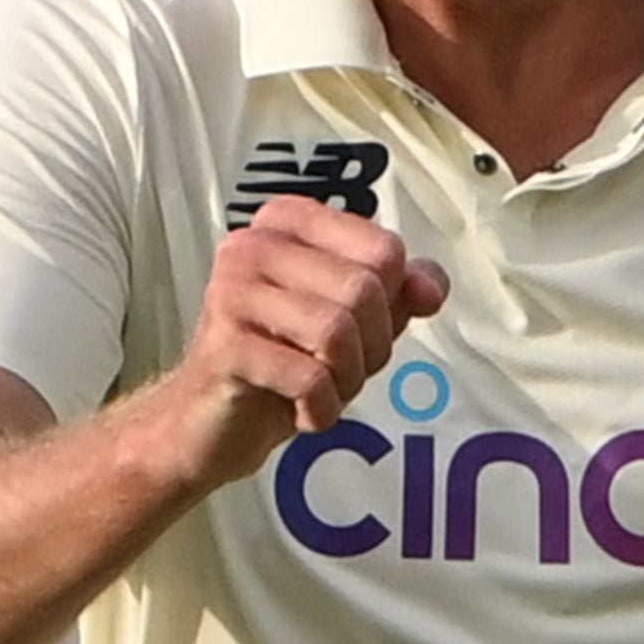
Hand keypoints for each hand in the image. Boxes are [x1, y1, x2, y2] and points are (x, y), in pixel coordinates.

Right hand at [150, 199, 444, 488]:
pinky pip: (309, 377)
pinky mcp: (224, 345)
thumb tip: (432, 287)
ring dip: (347, 381)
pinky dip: (321, 409)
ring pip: (337, 331)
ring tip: (322, 393)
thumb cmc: (284, 361)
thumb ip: (398, 292)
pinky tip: (301, 413)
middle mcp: (254, 243)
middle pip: (364, 290)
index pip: (384, 250)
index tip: (363, 331)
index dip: (393, 303)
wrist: (211, 421)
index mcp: (289, 222)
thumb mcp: (352, 320)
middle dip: (371, 348)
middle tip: (340, 372)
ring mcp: (232, 290)